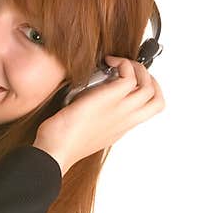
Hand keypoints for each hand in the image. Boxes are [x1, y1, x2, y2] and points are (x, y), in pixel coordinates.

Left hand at [33, 55, 165, 174]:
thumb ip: (97, 117)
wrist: (56, 150)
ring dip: (136, 68)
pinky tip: (108, 62)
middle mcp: (125, 120)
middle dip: (149, 78)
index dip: (147, 92)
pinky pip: (129, 75)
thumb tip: (90, 101)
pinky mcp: (110, 98)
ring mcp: (121, 109)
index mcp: (121, 127)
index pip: (149, 110)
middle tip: (131, 70)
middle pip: (156, 99)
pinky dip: (123, 63)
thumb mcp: (87, 129)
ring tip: (118, 63)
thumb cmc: (63, 142)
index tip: (133, 81)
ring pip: (149, 86)